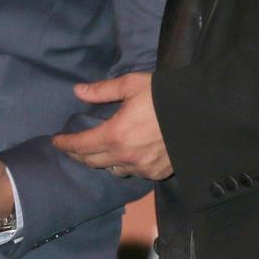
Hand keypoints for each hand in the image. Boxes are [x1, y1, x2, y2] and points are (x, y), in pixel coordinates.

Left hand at [51, 72, 172, 180]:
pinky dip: (125, 165)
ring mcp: (142, 168)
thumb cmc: (164, 95)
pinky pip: (133, 173)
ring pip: (113, 170)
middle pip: (92, 162)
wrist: (202, 114)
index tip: (56, 142)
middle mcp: (125, 157)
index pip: (81, 145)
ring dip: (102, 162)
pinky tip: (125, 156)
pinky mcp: (157, 173)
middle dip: (78, 155)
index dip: (66, 144)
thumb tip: (77, 91)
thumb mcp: (131, 85)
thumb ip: (102, 90)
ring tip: (98, 152)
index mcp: (115, 135)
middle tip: (71, 148)